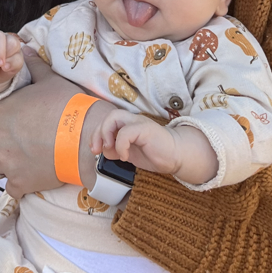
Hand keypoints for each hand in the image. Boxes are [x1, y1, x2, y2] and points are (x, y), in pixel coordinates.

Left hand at [0, 60, 111, 196]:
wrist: (85, 138)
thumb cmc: (67, 106)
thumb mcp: (49, 80)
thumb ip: (33, 64)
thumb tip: (24, 46)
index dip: (2, 116)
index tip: (17, 119)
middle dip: (5, 140)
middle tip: (28, 139)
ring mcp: (5, 163)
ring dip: (10, 162)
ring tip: (30, 157)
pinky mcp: (18, 183)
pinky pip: (11, 187)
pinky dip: (20, 183)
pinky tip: (34, 176)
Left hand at [92, 109, 217, 185]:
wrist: (177, 156)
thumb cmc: (155, 154)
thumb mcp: (130, 153)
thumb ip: (116, 150)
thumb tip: (104, 150)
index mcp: (128, 125)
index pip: (106, 122)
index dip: (96, 134)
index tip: (95, 150)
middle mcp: (133, 120)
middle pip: (109, 115)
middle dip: (98, 133)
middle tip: (97, 150)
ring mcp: (139, 123)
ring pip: (115, 117)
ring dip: (106, 134)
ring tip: (110, 149)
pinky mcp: (145, 129)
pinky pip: (126, 132)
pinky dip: (120, 145)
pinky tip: (125, 157)